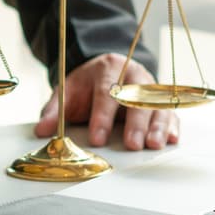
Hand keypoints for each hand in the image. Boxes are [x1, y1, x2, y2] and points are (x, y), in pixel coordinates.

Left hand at [34, 53, 179, 149]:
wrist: (107, 71)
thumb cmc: (87, 85)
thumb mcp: (67, 91)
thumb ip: (55, 110)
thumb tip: (42, 130)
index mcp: (108, 69)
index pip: (106, 93)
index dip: (102, 117)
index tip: (97, 138)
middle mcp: (133, 76)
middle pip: (137, 99)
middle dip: (135, 123)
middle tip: (132, 144)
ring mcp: (150, 88)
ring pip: (157, 105)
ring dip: (157, 126)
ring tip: (154, 145)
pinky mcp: (160, 101)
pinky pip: (170, 112)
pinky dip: (172, 126)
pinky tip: (172, 139)